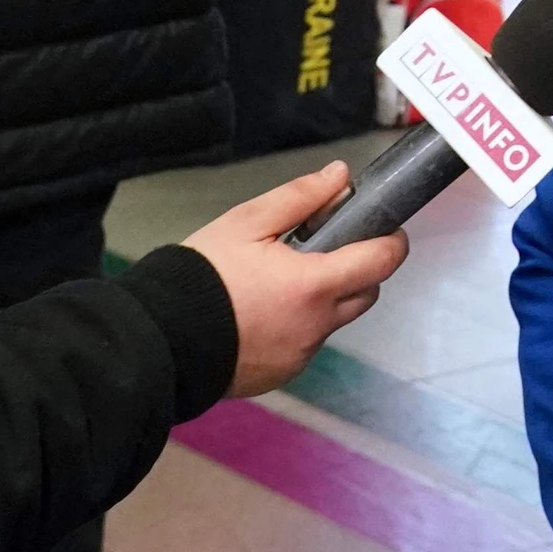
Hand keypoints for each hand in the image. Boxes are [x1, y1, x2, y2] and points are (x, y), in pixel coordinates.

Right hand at [184, 162, 409, 396]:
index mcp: (314, 286)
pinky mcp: (282, 375)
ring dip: (323, 300)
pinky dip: (297, 327)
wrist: (161, 338)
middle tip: (323, 250)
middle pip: (366, 293)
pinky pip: (305, 345)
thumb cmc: (201, 276)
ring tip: (278, 282)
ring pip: (333, 321)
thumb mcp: (246, 223)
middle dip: (358, 269)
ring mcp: (300, 356)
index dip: (392, 241)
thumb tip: (341, 176)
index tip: (385, 228)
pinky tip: (262, 313)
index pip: (382, 262)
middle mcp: (316, 327)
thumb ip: (300, 197)